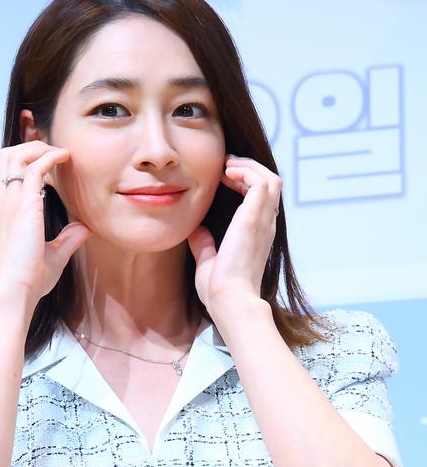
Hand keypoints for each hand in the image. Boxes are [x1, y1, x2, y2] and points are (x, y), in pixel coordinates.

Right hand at [0, 140, 91, 307]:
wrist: (17, 290)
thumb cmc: (30, 278)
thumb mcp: (54, 254)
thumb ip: (68, 238)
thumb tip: (85, 227)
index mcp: (5, 211)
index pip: (7, 171)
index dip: (25, 157)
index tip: (49, 158)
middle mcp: (5, 202)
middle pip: (6, 155)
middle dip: (31, 145)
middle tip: (55, 152)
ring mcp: (11, 202)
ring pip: (16, 154)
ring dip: (39, 147)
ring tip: (60, 153)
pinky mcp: (25, 206)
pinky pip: (36, 168)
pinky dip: (50, 157)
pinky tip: (66, 158)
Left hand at [187, 155, 281, 312]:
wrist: (229, 300)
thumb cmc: (219, 289)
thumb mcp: (208, 261)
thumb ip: (204, 244)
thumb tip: (195, 229)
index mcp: (257, 235)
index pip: (262, 200)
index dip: (245, 182)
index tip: (224, 177)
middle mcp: (266, 226)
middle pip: (270, 184)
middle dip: (249, 169)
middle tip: (226, 165)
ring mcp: (264, 221)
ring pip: (270, 179)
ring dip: (249, 167)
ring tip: (227, 166)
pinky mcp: (255, 218)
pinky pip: (261, 182)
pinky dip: (246, 171)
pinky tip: (226, 174)